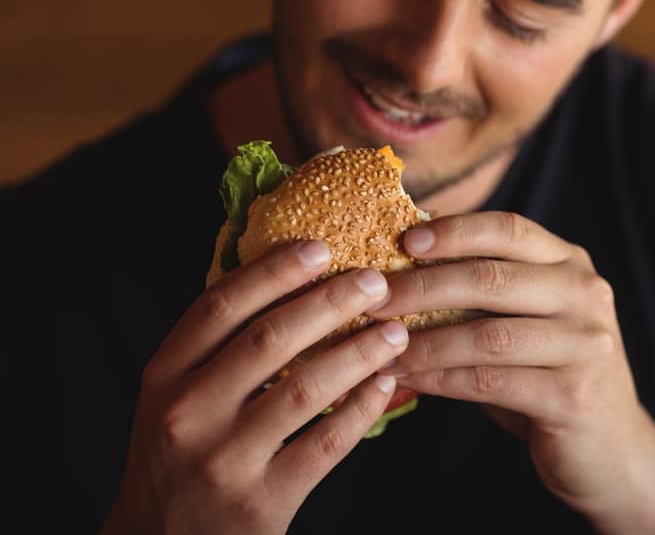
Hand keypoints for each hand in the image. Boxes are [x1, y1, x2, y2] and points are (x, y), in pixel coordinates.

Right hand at [101, 241, 408, 534]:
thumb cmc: (182, 457)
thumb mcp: (176, 398)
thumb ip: (217, 346)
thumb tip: (288, 274)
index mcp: (164, 377)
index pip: (218, 306)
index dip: (273, 271)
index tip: (321, 247)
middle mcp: (187, 415)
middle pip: (268, 339)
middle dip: (330, 302)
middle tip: (376, 282)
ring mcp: (223, 461)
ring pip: (305, 388)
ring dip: (359, 352)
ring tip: (396, 330)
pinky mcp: (261, 502)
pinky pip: (326, 443)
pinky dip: (362, 408)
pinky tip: (386, 385)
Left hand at [369, 212, 654, 521]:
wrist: (614, 451)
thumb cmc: (552, 378)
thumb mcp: (530, 322)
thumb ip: (486, 294)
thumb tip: (402, 268)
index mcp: (572, 265)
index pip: (510, 230)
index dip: (456, 231)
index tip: (405, 240)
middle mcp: (586, 295)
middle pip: (492, 278)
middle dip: (423, 286)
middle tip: (372, 299)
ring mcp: (585, 344)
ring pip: (487, 335)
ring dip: (423, 342)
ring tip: (377, 347)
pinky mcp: (573, 394)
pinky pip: (490, 382)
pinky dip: (439, 379)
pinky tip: (405, 380)